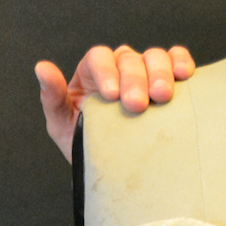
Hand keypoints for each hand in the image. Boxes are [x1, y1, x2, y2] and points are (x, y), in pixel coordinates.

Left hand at [36, 45, 194, 161]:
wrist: (111, 168)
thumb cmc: (84, 144)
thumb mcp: (62, 125)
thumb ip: (52, 97)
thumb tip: (42, 68)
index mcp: (91, 74)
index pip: (98, 58)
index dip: (106, 72)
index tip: (110, 96)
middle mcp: (118, 68)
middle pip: (128, 58)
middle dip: (134, 79)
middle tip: (136, 105)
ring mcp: (144, 73)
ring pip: (154, 57)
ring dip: (160, 73)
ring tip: (162, 97)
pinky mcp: (166, 81)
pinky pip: (176, 60)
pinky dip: (181, 63)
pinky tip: (184, 76)